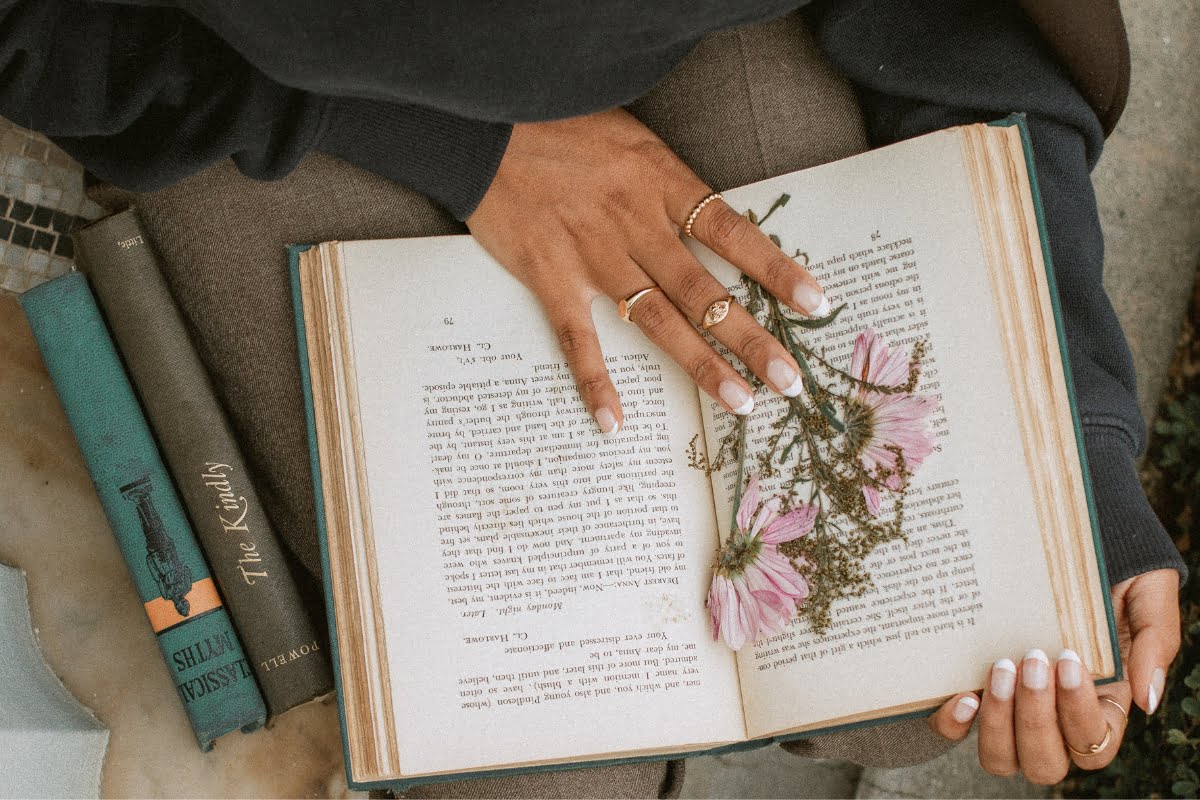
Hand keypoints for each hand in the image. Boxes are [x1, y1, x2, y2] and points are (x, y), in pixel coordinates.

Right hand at [466, 108, 829, 432]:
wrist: (486, 122)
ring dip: (700, 364)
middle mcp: (635, 223)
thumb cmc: (560, 122)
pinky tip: (613, 420)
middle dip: (751, 337)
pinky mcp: (549, 275)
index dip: (777, 270)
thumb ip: (667, 183)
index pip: (733, 233)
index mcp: (661, 183)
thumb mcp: (631, 138)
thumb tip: (708, 222)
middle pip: (705, 291)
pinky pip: (578, 337)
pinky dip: (594, 381)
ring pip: (657, 319)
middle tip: (789, 380)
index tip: (816, 303)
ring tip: (738, 400)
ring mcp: (592, 254)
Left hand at [927, 568, 1179, 783]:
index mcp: (1100, 704)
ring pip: (1002, 756)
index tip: (1068, 658)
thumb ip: (1156, 643)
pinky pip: (954, 731)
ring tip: (1001, 667)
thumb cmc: (1110, 571)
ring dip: (999, 722)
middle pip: (1045, 762)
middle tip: (1031, 659)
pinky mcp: (973, 687)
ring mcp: (1009, 706)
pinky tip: (964, 694)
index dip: (1079, 713)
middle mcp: (1053, 716)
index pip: (1093, 742)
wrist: (1060, 537)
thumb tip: (1147, 701)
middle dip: (1036, 719)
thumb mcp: (1147, 594)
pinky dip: (954, 724)